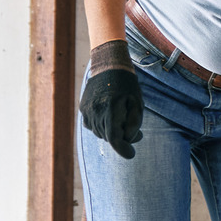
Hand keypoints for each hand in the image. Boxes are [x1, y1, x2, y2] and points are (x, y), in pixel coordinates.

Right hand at [79, 40, 143, 158]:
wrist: (108, 65)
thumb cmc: (127, 85)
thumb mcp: (137, 103)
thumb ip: (133, 123)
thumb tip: (128, 140)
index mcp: (111, 110)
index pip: (115, 139)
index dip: (123, 150)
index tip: (131, 154)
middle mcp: (96, 112)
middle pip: (109, 137)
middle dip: (123, 138)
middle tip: (136, 133)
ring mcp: (87, 111)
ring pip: (100, 132)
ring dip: (112, 131)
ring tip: (124, 120)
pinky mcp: (82, 109)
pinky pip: (93, 125)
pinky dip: (102, 125)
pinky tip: (110, 115)